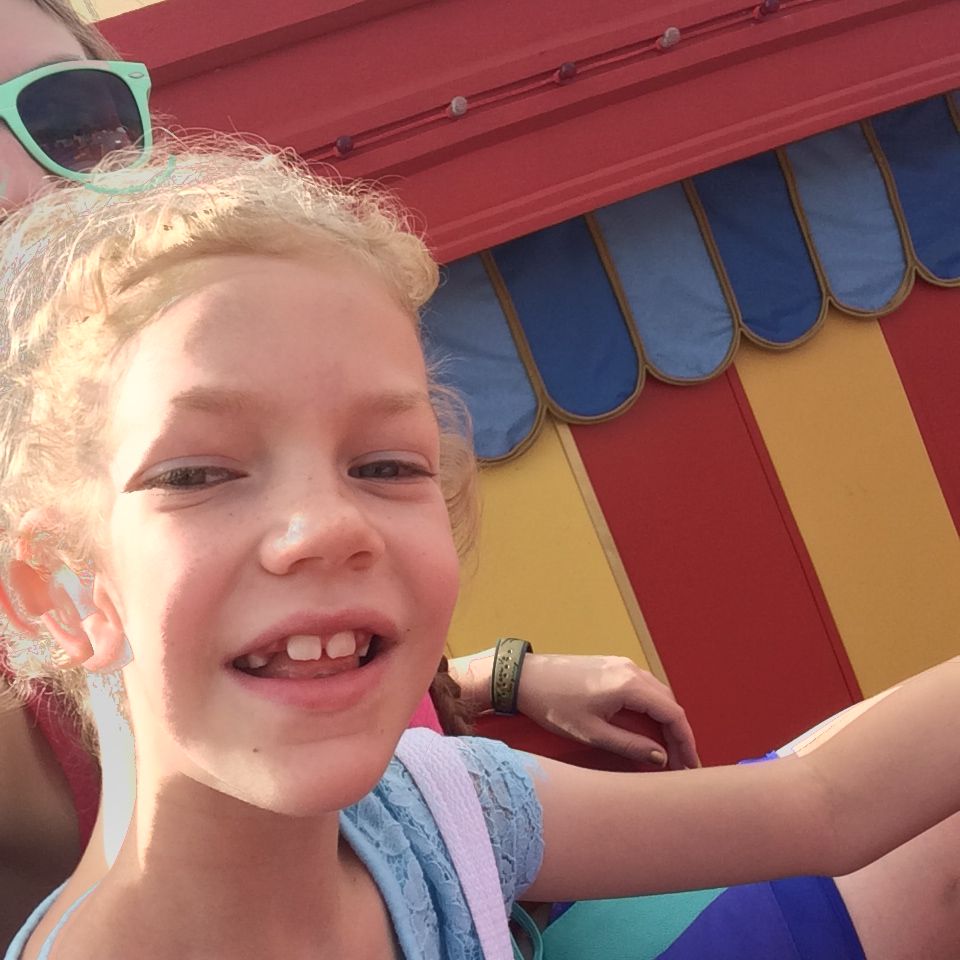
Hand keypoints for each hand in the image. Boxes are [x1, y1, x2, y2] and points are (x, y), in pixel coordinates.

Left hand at [516, 654, 698, 768]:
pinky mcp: (611, 666)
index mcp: (628, 685)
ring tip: (667, 752)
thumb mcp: (592, 732)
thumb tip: (661, 757)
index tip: (690, 766)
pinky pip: (643, 688)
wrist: (524, 677)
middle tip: (681, 766)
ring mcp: (621, 665)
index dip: (686, 742)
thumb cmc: (553, 705)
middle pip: (669, 704)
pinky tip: (649, 729)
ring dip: (665, 722)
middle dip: (678, 735)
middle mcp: (630, 670)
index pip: (672, 714)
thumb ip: (630, 745)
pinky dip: (652, 710)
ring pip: (657, 695)